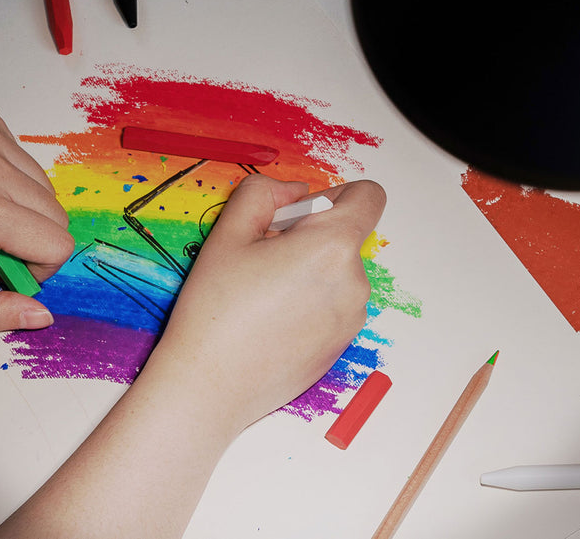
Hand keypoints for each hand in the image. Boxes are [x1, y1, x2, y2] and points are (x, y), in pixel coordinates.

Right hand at [0, 174, 385, 538]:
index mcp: (333, 247)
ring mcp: (352, 318)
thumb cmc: (215, 311)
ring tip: (263, 295)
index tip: (298, 216)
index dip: (336, 195)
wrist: (209, 388)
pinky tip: (272, 322)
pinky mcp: (342, 345)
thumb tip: (297, 192)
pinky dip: (312, 303)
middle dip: (311, 236)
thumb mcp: (229, 231)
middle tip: (262, 259)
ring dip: (311, 271)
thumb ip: (265, 192)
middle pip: (347, 236)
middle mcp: (354, 282)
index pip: (369, 197)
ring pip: (339, 272)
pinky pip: (335, 305)